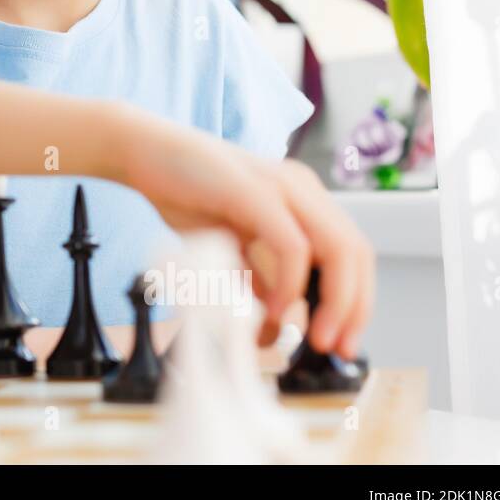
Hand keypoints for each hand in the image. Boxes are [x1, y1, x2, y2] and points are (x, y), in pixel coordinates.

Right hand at [106, 103, 373, 361]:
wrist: (143, 152)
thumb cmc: (183, 192)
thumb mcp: (232, 241)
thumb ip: (259, 272)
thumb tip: (283, 318)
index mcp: (302, 198)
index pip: (353, 254)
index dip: (356, 301)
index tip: (341, 341)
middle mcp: (302, 189)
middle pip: (357, 254)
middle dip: (353, 309)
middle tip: (333, 347)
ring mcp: (282, 186)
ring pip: (339, 249)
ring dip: (334, 303)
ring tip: (312, 338)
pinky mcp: (255, 192)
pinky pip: (292, 246)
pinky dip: (291, 286)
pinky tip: (275, 310)